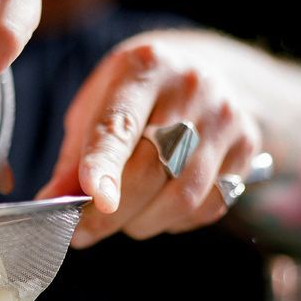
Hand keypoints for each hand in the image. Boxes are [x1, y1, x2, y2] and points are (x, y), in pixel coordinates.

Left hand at [38, 34, 262, 245]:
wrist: (202, 70)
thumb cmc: (135, 95)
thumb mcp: (95, 107)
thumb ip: (74, 157)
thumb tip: (53, 204)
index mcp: (144, 67)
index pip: (120, 126)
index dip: (105, 167)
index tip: (94, 201)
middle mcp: (191, 87)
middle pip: (151, 169)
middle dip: (110, 215)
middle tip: (82, 233)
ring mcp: (225, 118)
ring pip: (182, 197)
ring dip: (142, 222)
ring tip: (124, 217)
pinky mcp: (248, 146)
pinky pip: (209, 207)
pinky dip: (175, 221)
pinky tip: (159, 208)